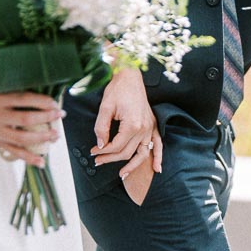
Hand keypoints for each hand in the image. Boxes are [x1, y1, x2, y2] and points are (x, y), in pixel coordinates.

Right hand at [0, 82, 62, 166]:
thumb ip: (7, 86)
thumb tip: (32, 81)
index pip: (23, 99)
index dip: (40, 101)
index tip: (54, 102)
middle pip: (26, 119)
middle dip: (46, 118)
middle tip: (60, 116)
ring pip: (22, 137)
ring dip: (41, 138)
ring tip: (55, 136)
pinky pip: (13, 151)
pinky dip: (28, 158)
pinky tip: (41, 162)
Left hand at [91, 67, 163, 182]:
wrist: (130, 76)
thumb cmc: (117, 89)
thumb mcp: (105, 107)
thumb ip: (101, 128)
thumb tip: (100, 145)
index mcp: (132, 124)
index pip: (116, 146)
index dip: (103, 152)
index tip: (93, 152)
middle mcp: (144, 128)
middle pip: (127, 152)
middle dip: (111, 159)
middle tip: (97, 161)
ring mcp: (150, 127)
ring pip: (142, 153)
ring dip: (133, 166)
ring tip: (122, 175)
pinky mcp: (153, 125)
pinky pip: (158, 145)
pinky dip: (158, 157)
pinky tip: (157, 168)